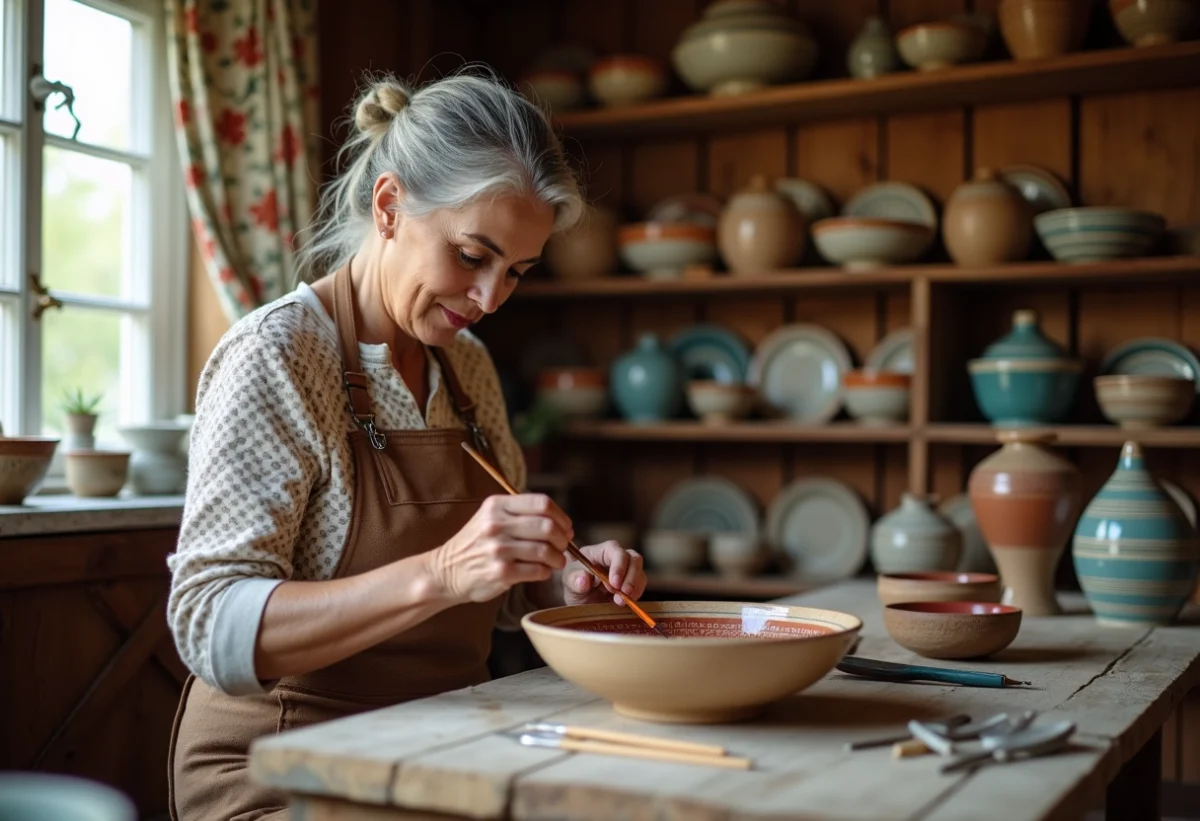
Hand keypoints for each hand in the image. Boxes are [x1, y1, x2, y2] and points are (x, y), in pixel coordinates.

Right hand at [429, 494, 571, 603]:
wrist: (445, 571)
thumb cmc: (475, 544)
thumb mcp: (490, 516)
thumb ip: (519, 513)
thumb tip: (560, 522)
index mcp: (497, 505)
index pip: (542, 503)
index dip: (561, 516)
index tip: (566, 527)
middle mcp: (496, 524)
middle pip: (547, 526)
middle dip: (562, 538)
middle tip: (564, 546)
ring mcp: (498, 549)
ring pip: (545, 550)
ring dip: (558, 558)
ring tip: (557, 561)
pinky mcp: (500, 572)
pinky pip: (537, 570)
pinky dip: (545, 572)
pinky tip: (542, 571)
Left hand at [561, 541, 646, 606]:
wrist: (581, 603)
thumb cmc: (574, 586)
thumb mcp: (569, 583)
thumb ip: (574, 580)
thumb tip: (584, 579)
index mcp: (599, 552)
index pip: (614, 550)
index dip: (618, 565)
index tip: (614, 583)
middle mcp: (615, 558)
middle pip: (633, 558)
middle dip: (631, 576)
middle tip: (622, 593)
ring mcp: (626, 570)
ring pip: (639, 571)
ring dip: (634, 587)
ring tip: (620, 602)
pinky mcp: (632, 583)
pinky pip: (640, 585)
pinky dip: (636, 594)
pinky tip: (625, 603)